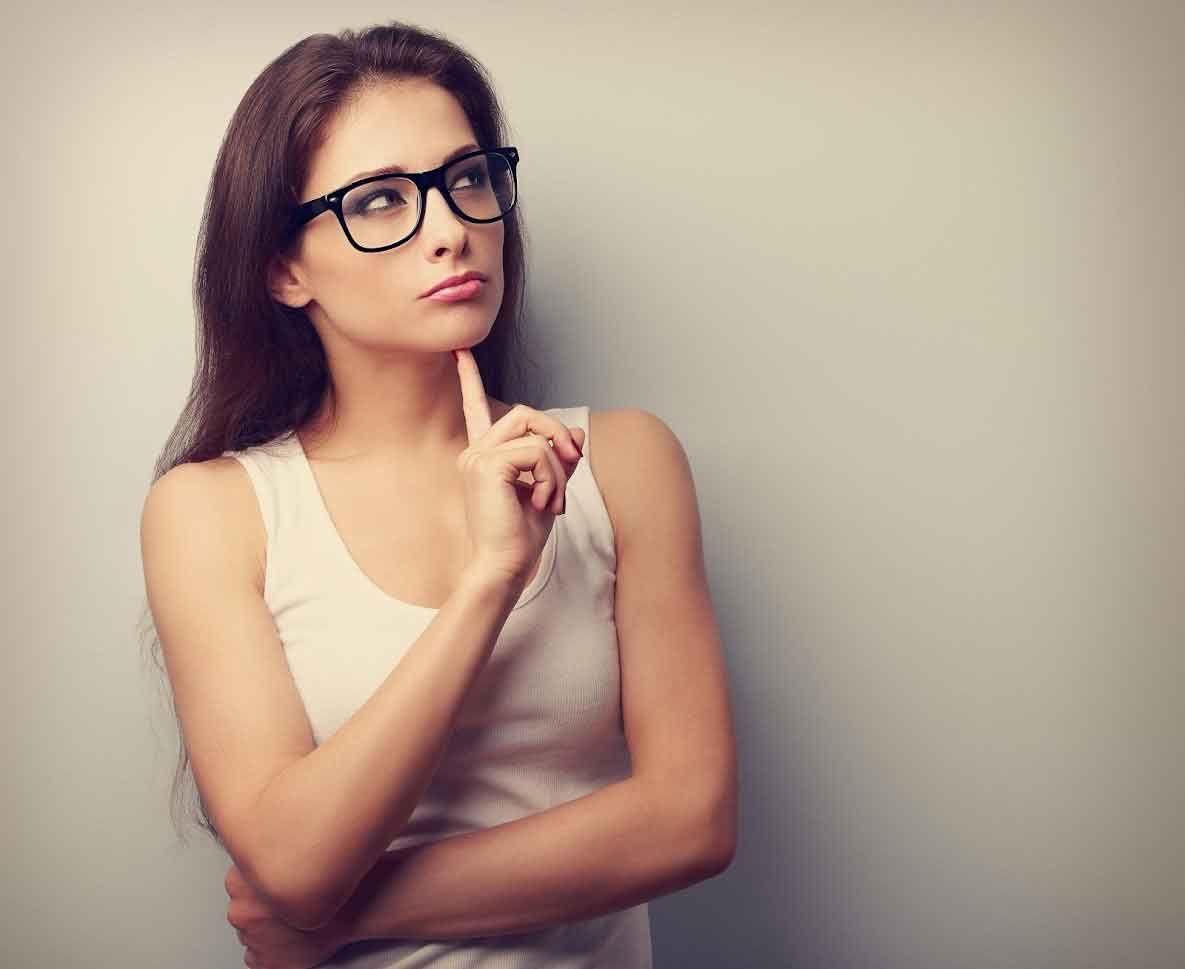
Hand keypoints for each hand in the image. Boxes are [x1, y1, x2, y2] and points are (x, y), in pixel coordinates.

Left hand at [226, 863, 351, 968]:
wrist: (356, 905)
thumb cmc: (328, 880)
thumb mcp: (294, 849)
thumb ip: (270, 854)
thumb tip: (262, 853)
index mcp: (239, 881)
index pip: (238, 882)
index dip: (261, 883)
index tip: (275, 883)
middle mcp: (240, 911)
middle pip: (244, 908)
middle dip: (261, 907)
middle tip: (286, 904)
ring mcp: (250, 938)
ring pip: (252, 933)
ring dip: (268, 929)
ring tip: (295, 920)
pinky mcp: (264, 962)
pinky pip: (259, 957)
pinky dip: (273, 951)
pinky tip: (293, 938)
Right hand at [453, 347, 584, 582]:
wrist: (506, 566)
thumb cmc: (522, 536)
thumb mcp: (550, 489)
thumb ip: (559, 460)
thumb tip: (576, 432)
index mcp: (484, 456)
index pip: (475, 408)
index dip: (468, 379)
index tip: (459, 351)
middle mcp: (475, 452)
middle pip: (527, 414)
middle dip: (558, 436)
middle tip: (575, 462)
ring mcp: (477, 457)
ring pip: (536, 435)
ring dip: (558, 467)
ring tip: (553, 499)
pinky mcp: (487, 465)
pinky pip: (537, 452)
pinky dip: (552, 477)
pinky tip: (543, 502)